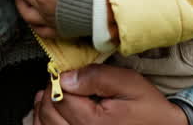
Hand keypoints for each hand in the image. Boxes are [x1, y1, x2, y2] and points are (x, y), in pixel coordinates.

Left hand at [30, 65, 188, 124]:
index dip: (60, 78)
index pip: (59, 95)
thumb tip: (67, 76)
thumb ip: (97, 76)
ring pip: (43, 124)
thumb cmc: (149, 111)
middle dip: (51, 91)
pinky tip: (54, 113)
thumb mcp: (129, 84)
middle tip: (64, 82)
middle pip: (47, 111)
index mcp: (93, 123)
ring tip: (58, 96)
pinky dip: (45, 122)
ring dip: (45, 107)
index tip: (68, 73)